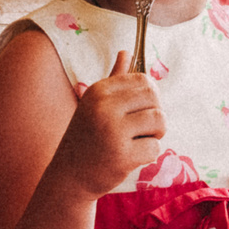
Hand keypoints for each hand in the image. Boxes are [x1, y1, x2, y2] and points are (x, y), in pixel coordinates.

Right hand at [49, 49, 163, 197]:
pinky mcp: (122, 155)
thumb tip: (126, 51)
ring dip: (155, 134)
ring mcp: (113, 131)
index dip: (150, 97)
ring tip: (138, 142)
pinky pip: (155, 148)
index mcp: (99, 91)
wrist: (69, 176)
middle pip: (154, 97)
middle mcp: (104, 106)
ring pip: (159, 121)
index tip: (139, 111)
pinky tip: (131, 158)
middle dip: (156, 114)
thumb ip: (114, 78)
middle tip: (143, 128)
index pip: (143, 80)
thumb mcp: (95, 104)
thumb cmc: (87, 137)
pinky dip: (148, 155)